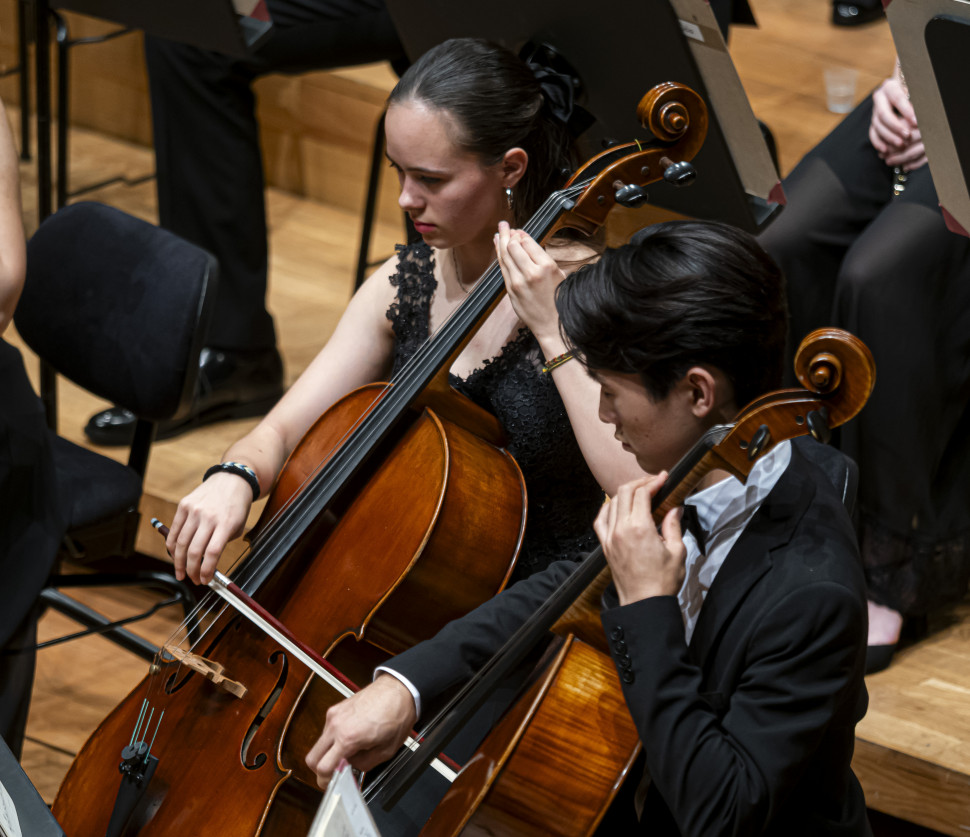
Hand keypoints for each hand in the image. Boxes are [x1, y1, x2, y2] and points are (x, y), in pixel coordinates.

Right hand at [167, 473, 252, 583]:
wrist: (232, 479)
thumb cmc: (236, 506)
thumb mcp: (238, 526)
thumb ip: (222, 544)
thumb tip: (206, 565)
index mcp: (226, 523)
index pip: (212, 553)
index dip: (206, 571)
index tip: (205, 580)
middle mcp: (208, 517)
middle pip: (193, 551)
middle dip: (191, 571)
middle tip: (192, 579)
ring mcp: (194, 510)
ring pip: (180, 543)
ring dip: (178, 562)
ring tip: (181, 572)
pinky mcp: (184, 505)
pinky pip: (173, 530)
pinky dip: (171, 546)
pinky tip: (174, 555)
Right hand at [305, 675, 417, 787]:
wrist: (398, 690)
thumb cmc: (396, 715)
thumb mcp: (386, 751)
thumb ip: (363, 765)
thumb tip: (350, 769)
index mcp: (348, 738)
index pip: (323, 767)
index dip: (325, 781)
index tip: (330, 783)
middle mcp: (336, 725)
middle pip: (312, 758)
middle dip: (320, 769)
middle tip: (335, 772)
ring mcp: (334, 715)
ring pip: (319, 744)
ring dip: (329, 752)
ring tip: (349, 751)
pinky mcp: (336, 708)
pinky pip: (327, 730)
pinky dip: (334, 738)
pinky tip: (351, 737)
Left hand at [494, 220, 565, 344]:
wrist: (553, 326)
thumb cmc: (560, 300)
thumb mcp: (559, 275)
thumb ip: (543, 259)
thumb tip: (528, 244)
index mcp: (547, 266)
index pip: (527, 242)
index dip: (521, 234)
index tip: (518, 230)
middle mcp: (531, 272)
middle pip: (513, 246)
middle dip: (508, 234)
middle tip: (505, 225)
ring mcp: (518, 282)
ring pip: (505, 256)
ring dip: (501, 242)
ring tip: (499, 231)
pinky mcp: (511, 291)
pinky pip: (503, 268)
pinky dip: (500, 255)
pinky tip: (498, 247)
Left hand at [593, 472, 686, 605]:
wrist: (644, 604)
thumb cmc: (662, 582)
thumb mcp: (677, 551)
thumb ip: (673, 525)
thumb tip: (674, 508)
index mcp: (639, 528)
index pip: (642, 494)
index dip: (653, 481)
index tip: (664, 477)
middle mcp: (620, 529)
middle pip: (624, 492)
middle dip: (640, 483)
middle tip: (654, 482)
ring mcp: (610, 537)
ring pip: (612, 503)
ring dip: (625, 493)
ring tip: (639, 492)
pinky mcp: (605, 546)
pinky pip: (600, 520)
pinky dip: (608, 508)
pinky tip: (616, 506)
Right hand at [869, 76, 925, 170]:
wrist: (902, 94)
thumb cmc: (914, 92)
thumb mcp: (915, 93)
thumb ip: (917, 101)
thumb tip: (921, 115)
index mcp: (890, 87)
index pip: (897, 99)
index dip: (906, 111)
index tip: (916, 122)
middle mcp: (879, 98)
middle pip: (883, 114)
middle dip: (895, 127)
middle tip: (907, 136)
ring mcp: (874, 111)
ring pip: (877, 125)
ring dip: (888, 136)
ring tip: (900, 145)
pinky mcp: (873, 122)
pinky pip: (872, 133)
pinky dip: (878, 142)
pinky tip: (885, 150)